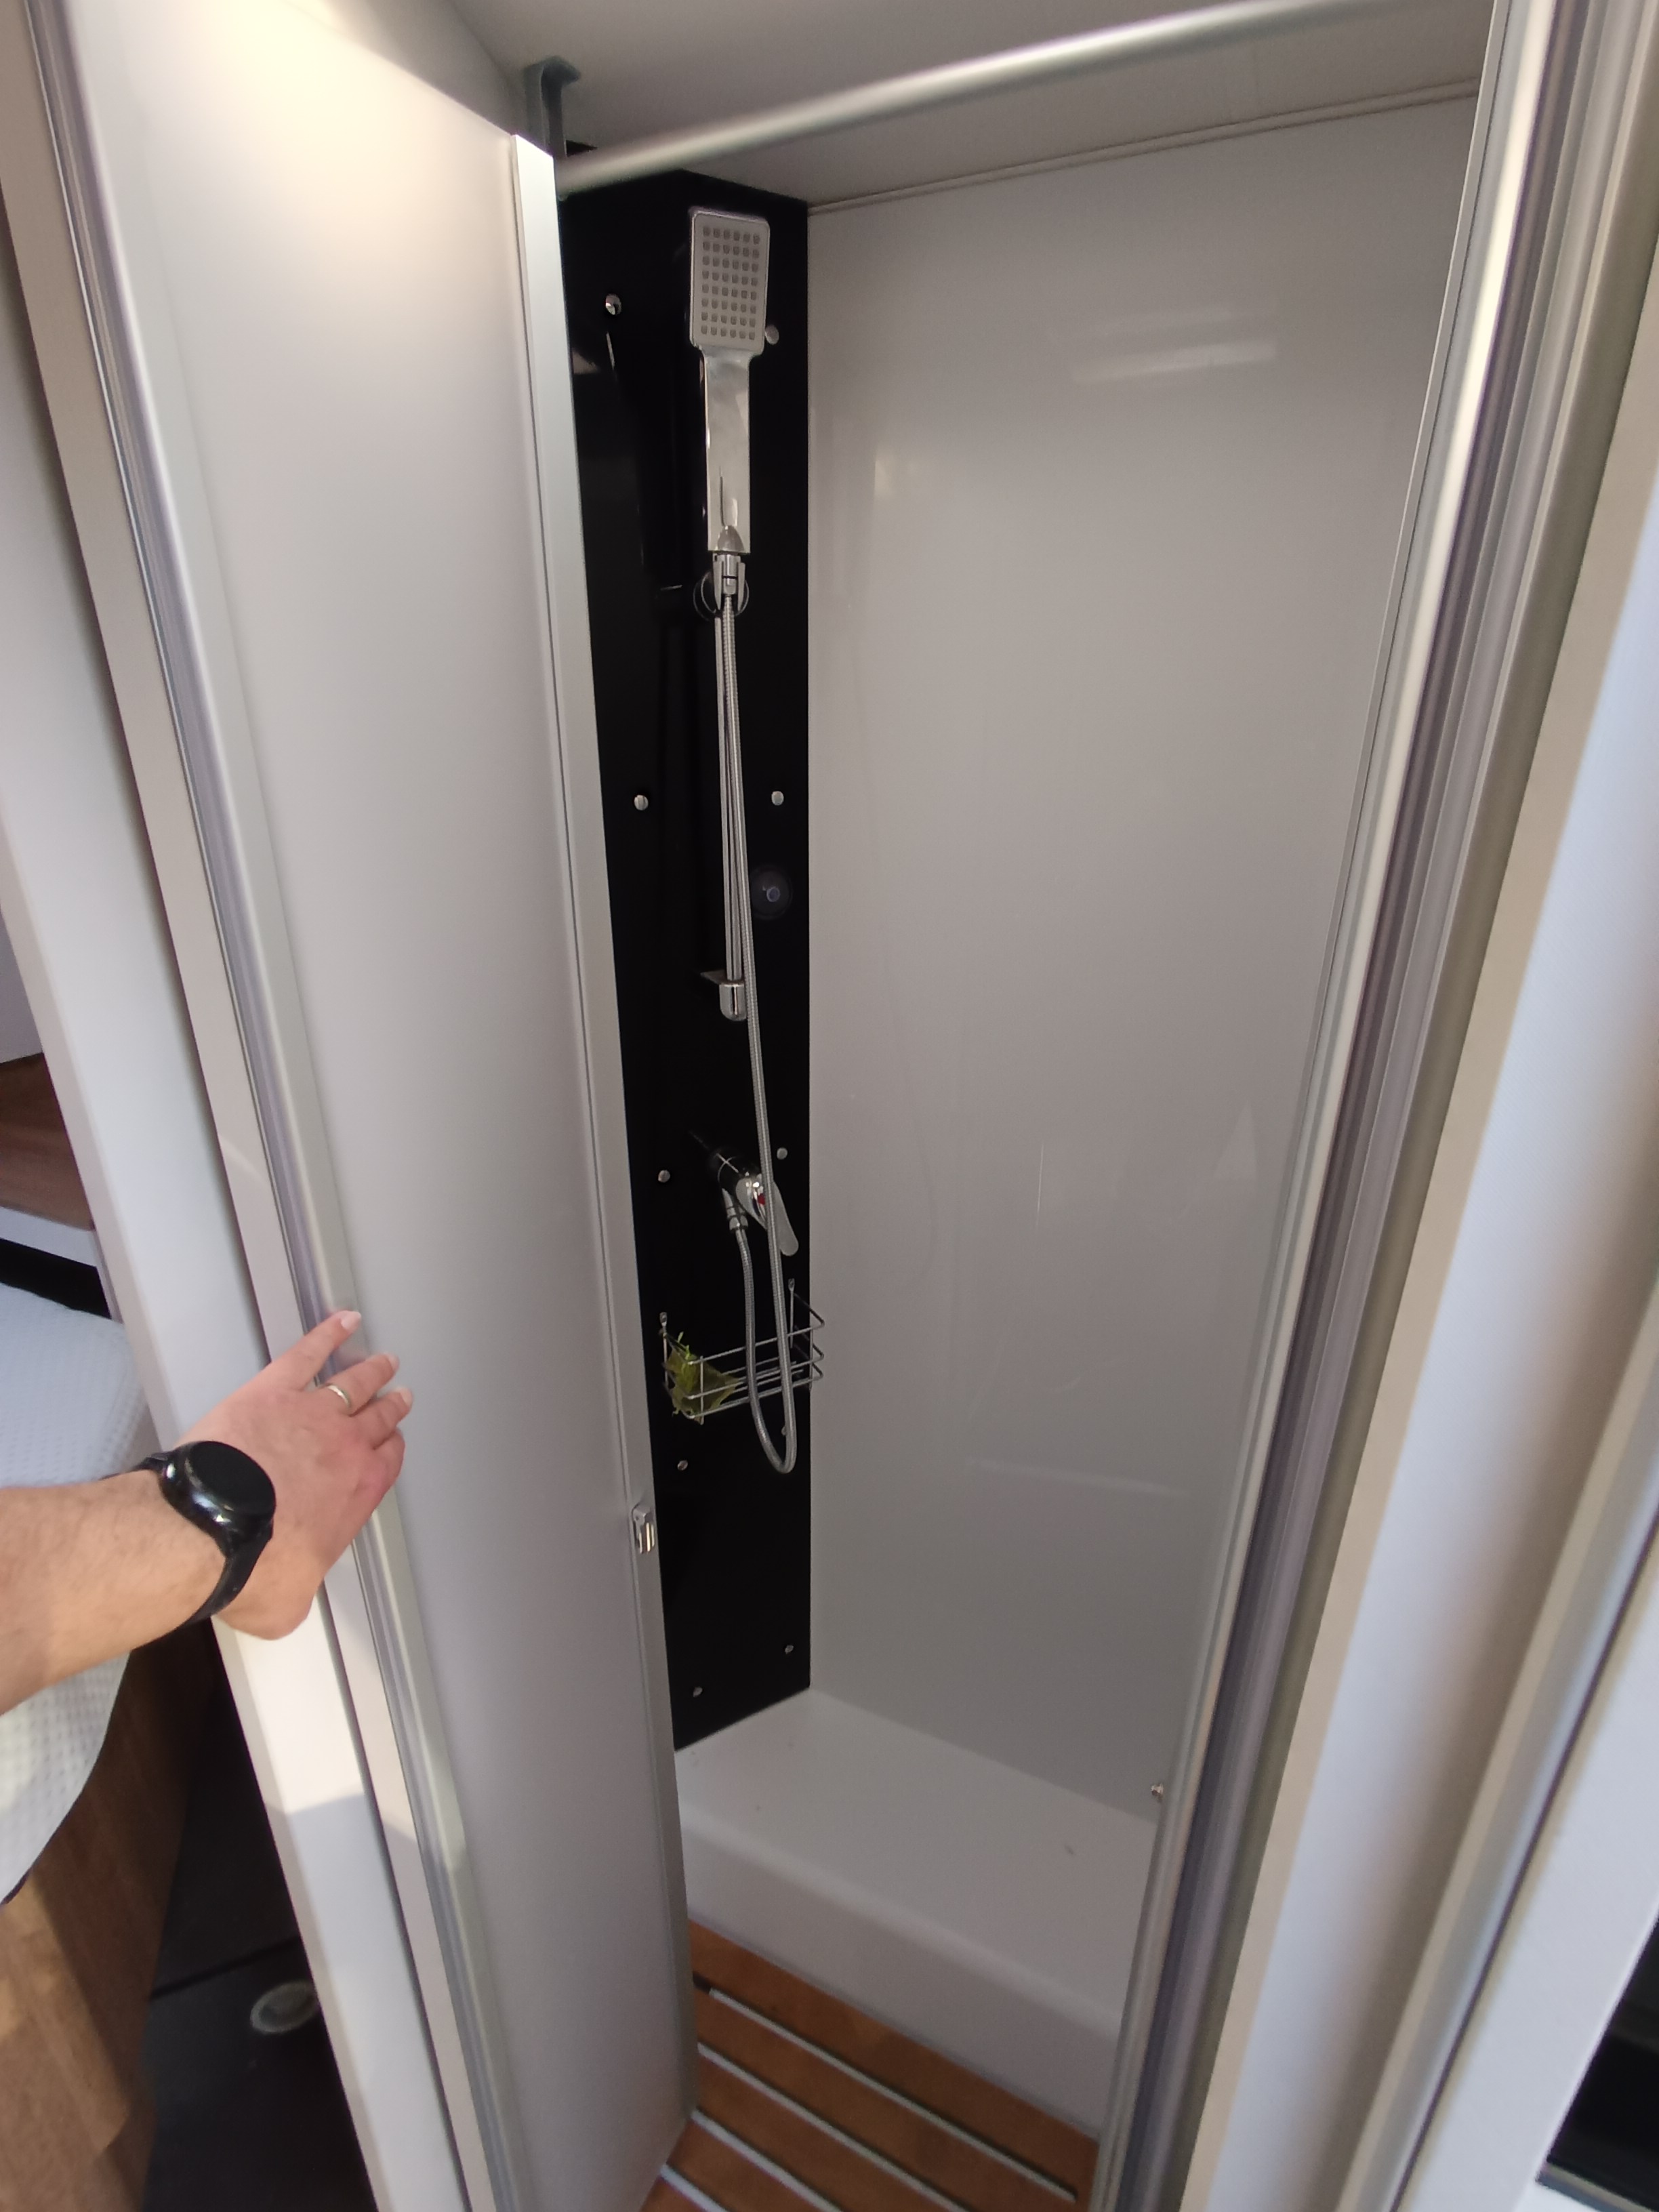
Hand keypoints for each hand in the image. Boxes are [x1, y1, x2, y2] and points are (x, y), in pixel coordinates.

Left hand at [182, 1309, 411, 1637]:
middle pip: (377, 1420)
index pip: (385, 1465)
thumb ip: (299, 1590)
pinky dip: (328, 1335)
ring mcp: (311, 1415)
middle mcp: (343, 1451)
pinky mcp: (274, 1391)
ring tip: (383, 1360)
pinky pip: (309, 1354)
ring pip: (354, 1383)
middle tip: (399, 1394)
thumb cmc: (250, 1566)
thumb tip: (288, 1598)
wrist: (210, 1530)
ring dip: (372, 1370)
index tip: (393, 1441)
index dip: (391, 1449)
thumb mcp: (285, 1602)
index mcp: (352, 1497)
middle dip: (391, 1406)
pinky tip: (341, 1321)